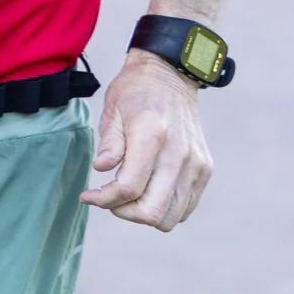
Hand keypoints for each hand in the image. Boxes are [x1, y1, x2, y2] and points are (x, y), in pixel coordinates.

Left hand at [80, 50, 213, 230]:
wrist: (170, 77)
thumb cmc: (135, 92)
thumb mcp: (112, 109)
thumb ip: (110, 142)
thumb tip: (102, 169)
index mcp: (152, 135)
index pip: (129, 187)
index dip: (104, 199)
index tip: (88, 196)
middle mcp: (179, 153)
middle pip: (152, 210)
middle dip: (124, 212)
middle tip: (108, 199)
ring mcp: (196, 164)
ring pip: (171, 216)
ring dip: (144, 213)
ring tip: (127, 196)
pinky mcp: (205, 169)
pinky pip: (186, 207)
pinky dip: (164, 208)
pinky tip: (147, 191)